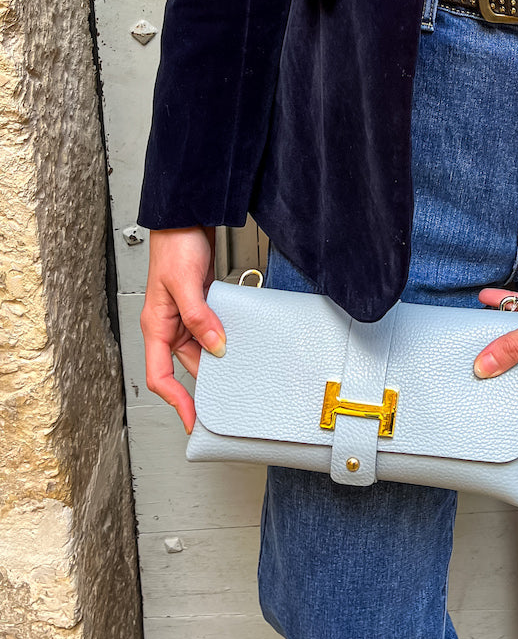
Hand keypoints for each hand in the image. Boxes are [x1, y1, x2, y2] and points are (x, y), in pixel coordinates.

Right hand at [140, 225, 226, 433]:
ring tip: (238, 377)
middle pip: (186, 367)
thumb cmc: (175, 245)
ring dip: (218, 362)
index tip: (192, 419)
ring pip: (202, 351)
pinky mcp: (201, 308)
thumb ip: (199, 316)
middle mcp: (169, 326)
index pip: (160, 376)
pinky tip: (239, 345)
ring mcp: (186, 318)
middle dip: (204, 385)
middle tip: (227, 402)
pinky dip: (224, 341)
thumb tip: (215, 346)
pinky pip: (212, 334)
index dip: (175, 401)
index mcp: (156, 326)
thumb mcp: (185, 283)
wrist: (186, 219)